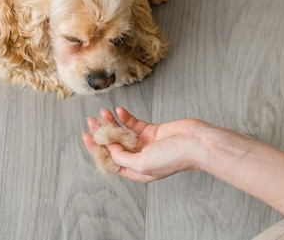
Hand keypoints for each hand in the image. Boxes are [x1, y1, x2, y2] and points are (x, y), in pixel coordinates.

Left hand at [83, 108, 209, 182]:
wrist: (196, 143)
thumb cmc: (173, 157)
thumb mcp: (141, 163)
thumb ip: (121, 157)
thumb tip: (108, 148)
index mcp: (136, 172)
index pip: (110, 161)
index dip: (96, 149)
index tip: (86, 136)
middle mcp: (139, 158)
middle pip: (114, 146)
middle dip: (101, 133)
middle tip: (90, 121)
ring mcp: (146, 144)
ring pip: (122, 133)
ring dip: (112, 123)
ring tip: (103, 113)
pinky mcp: (152, 131)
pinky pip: (134, 124)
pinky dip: (126, 117)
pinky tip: (119, 111)